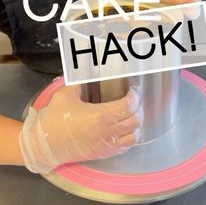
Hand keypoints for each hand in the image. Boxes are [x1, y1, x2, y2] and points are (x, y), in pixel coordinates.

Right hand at [19, 85, 142, 173]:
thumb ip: (80, 82)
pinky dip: (130, 137)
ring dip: (136, 124)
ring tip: (129, 115)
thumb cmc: (55, 120)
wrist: (45, 144)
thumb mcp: (66, 94)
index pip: (128, 106)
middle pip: (135, 121)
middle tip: (132, 100)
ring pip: (134, 136)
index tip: (132, 90)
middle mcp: (107, 132)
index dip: (134, 96)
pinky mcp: (104, 153)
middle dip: (138, 108)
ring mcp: (107, 145)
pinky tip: (123, 128)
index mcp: (100, 116)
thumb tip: (88, 75)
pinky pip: (126, 147)